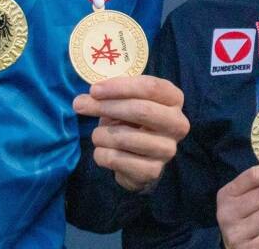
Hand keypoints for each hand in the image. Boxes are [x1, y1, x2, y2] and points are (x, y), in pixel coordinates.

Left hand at [72, 75, 189, 191]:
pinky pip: (116, 159)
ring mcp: (167, 149)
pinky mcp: (153, 171)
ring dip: (100, 134)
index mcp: (174, 100)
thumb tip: (80, 101)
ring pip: (125, 137)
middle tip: (80, 106)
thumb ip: (105, 98)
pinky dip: (101, 154)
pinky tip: (104, 151)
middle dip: (106, 107)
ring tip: (97, 135)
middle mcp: (178, 124)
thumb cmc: (131, 122)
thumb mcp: (123, 103)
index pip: (151, 87)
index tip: (94, 90)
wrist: (139, 160)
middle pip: (141, 110)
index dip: (120, 87)